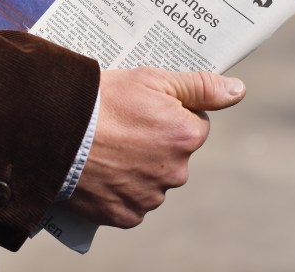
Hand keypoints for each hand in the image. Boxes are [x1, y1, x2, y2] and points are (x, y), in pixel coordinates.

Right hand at [64, 67, 245, 227]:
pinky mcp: (125, 215)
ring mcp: (149, 196)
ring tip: (106, 149)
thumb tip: (238, 91)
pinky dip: (119, 190)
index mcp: (186, 137)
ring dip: (136, 168)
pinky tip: (101, 172)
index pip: (191, 125)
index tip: (140, 109)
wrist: (55, 130)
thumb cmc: (102, 100)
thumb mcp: (152, 79)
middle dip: (152, 143)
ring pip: (151, 180)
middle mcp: (175, 172)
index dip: (167, 114)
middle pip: (172, 156)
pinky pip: (130, 202)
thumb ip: (200, 86)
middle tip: (120, 129)